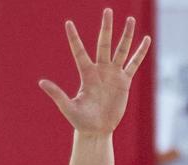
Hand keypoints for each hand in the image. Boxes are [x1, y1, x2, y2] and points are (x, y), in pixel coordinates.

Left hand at [39, 9, 150, 135]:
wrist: (97, 130)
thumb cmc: (80, 120)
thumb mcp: (68, 107)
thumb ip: (57, 94)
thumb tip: (41, 82)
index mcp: (86, 74)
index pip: (79, 51)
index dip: (74, 38)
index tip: (68, 23)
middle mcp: (100, 70)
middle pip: (104, 44)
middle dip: (106, 27)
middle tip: (107, 10)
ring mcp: (113, 74)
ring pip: (121, 50)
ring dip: (126, 35)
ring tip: (130, 19)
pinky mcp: (124, 82)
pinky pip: (134, 64)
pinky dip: (140, 52)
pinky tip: (146, 40)